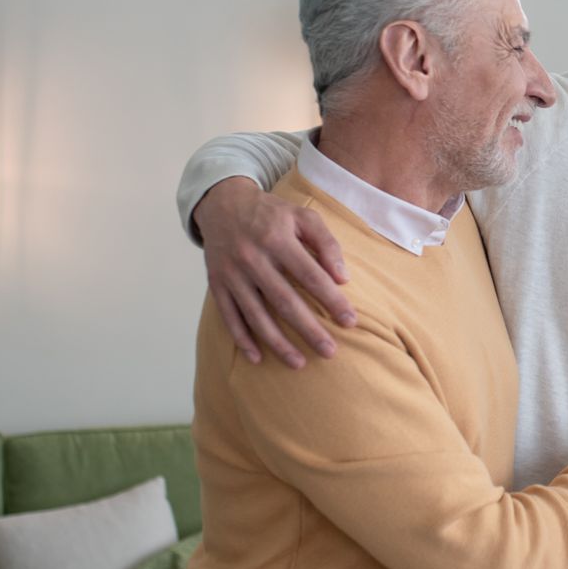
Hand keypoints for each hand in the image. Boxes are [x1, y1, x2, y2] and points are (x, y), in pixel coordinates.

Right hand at [193, 177, 354, 368]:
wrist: (222, 204)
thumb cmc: (271, 213)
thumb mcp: (302, 216)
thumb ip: (326, 243)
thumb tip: (343, 278)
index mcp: (277, 238)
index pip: (310, 276)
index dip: (331, 300)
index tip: (350, 321)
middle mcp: (252, 258)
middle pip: (284, 301)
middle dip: (308, 330)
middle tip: (330, 352)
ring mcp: (232, 273)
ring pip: (256, 315)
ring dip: (278, 342)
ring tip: (300, 363)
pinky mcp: (217, 284)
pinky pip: (229, 317)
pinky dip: (242, 339)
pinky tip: (258, 358)